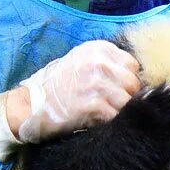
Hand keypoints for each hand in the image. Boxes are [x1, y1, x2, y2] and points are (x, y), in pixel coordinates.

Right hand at [15, 40, 141, 142]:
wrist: (33, 102)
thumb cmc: (60, 82)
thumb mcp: (82, 59)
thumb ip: (108, 62)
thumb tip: (137, 78)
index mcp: (99, 49)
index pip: (133, 65)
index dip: (128, 79)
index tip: (119, 88)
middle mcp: (99, 63)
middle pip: (134, 83)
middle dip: (128, 96)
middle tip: (113, 103)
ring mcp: (97, 84)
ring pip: (128, 101)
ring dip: (119, 110)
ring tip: (104, 111)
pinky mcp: (94, 106)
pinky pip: (116, 115)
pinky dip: (110, 120)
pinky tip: (98, 119)